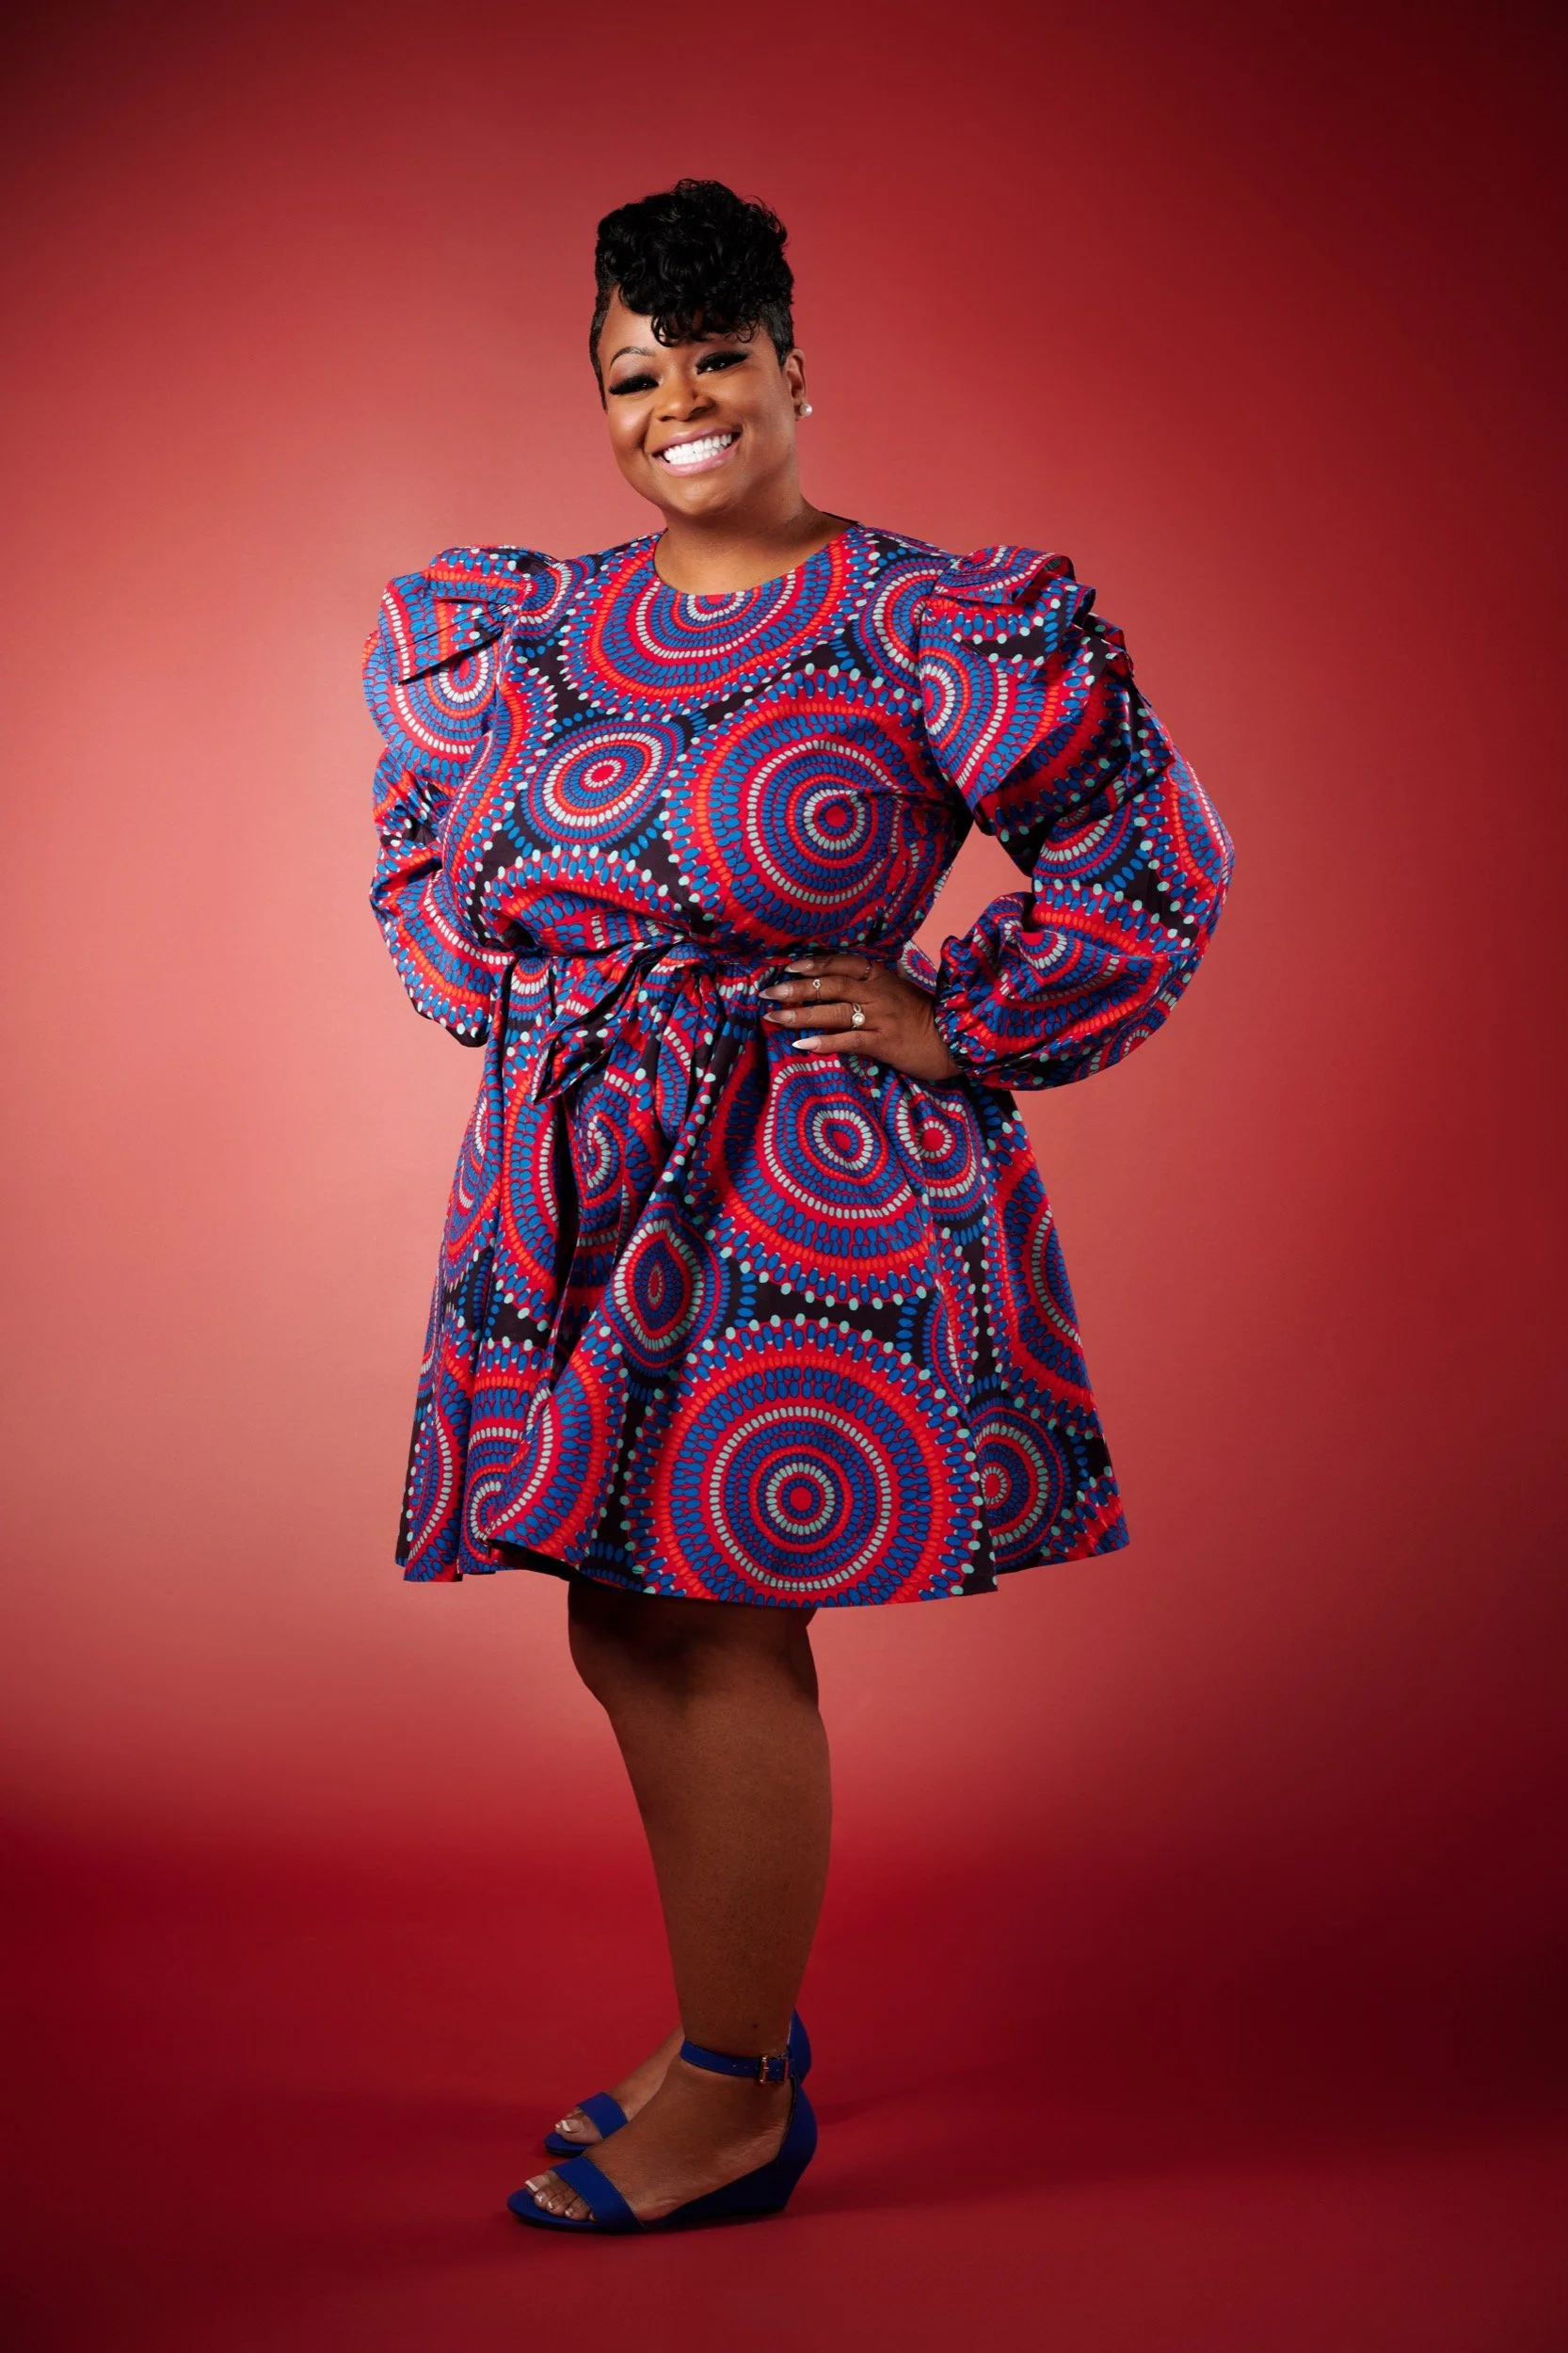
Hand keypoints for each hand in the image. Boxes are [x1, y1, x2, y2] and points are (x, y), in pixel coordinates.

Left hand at [759, 951, 963, 1083]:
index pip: (843, 963)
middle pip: (832, 985)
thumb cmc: (923, 1017)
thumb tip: (836, 986)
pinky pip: (849, 1040)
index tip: (789, 967)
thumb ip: (870, 986)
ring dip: (802, 1014)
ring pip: (835, 1012)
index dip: (815, 964)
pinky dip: (825, 1042)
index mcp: (881, 977)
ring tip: (775, 1017)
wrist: (953, 1039)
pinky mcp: (884, 1043)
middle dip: (798, 989)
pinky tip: (803, 1045)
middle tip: (769, 993)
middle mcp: (879, 993)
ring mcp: (881, 1018)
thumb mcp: (898, 992)